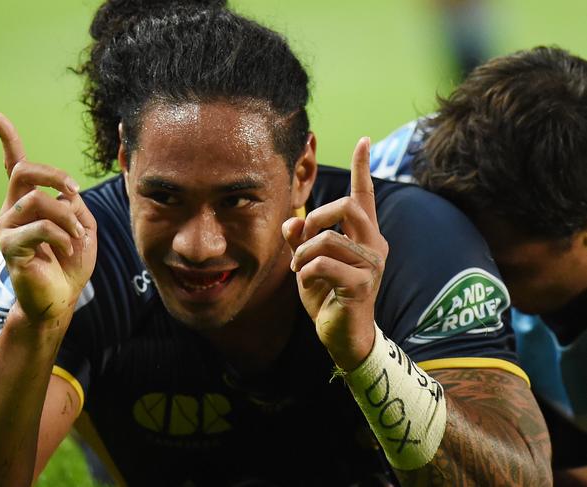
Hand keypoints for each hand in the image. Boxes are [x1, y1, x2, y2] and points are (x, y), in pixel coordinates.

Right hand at [0, 112, 96, 327]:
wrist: (62, 296)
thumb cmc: (72, 261)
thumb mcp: (84, 226)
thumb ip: (76, 204)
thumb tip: (66, 191)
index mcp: (28, 202)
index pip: (14, 166)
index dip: (8, 141)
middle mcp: (12, 210)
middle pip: (23, 171)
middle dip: (55, 175)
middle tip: (75, 191)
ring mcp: (7, 228)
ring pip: (38, 200)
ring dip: (68, 217)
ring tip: (77, 237)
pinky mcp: (10, 247)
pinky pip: (41, 228)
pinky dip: (63, 236)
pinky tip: (68, 250)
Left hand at [282, 137, 387, 370]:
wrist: (342, 335)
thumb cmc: (328, 295)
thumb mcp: (308, 263)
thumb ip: (300, 240)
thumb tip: (291, 222)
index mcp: (364, 236)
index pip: (365, 196)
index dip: (362, 168)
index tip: (363, 140)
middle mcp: (374, 245)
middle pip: (348, 206)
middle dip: (316, 217)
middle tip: (301, 238)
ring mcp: (371, 264)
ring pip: (329, 237)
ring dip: (304, 252)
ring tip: (298, 268)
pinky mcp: (362, 284)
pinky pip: (323, 263)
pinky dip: (305, 270)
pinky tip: (304, 281)